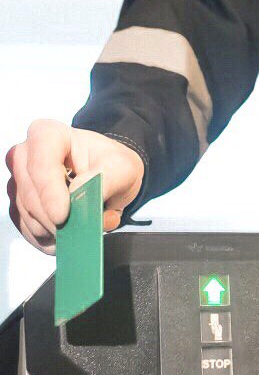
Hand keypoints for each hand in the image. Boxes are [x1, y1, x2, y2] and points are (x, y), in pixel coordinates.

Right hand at [6, 120, 144, 253]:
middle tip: (85, 229)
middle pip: (31, 196)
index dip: (49, 192)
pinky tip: (70, 236)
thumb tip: (81, 194)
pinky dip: (51, 239)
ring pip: (29, 216)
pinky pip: (28, 230)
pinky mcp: (19, 205)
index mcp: (48, 135)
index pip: (40, 164)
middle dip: (57, 220)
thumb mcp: (123, 168)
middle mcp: (25, 156)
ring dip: (57, 231)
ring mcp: (19, 182)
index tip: (63, 215)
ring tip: (85, 229)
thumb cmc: (112, 164)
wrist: (109, 174)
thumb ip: (106, 180)